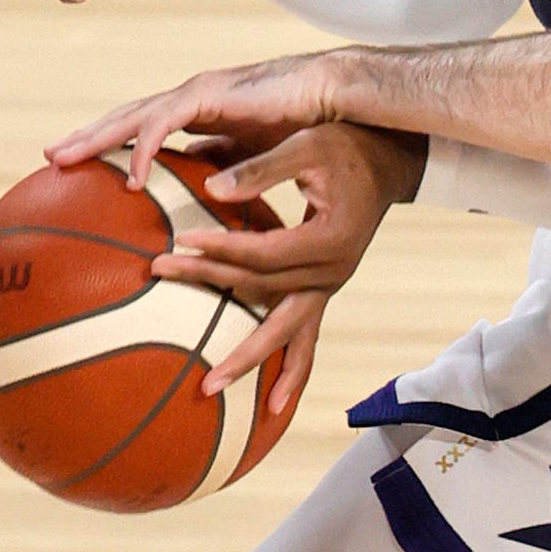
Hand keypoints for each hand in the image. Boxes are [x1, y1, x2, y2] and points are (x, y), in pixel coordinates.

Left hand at [47, 50, 351, 189]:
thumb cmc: (307, 124)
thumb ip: (228, 165)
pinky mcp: (210, 94)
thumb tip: (202, 188)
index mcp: (204, 111)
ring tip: (64, 158)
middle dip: (89, 135)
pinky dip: (142, 147)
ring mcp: (199, 92)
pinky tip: (130, 174)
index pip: (146, 124)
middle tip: (53, 157)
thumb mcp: (256, 153)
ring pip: (134, 114)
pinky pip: (164, 122)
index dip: (114, 140)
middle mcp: (195, 98)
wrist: (339, 95)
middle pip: (129, 116)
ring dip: (96, 136)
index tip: (84, 160)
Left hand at [159, 126, 429, 404]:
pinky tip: (275, 405)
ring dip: (249, 360)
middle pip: (265, 294)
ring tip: (209, 388)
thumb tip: (209, 189)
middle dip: (212, 287)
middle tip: (163, 282)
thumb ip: (261, 168)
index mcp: (331, 239)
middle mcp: (334, 270)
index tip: (181, 240)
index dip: (222, 249)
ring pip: (287, 333)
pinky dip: (292, 372)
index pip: (265, 254)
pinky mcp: (324, 291)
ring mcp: (330, 286)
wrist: (388, 161)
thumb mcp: (308, 146)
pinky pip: (307, 340)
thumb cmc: (346, 146)